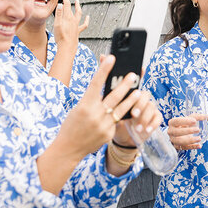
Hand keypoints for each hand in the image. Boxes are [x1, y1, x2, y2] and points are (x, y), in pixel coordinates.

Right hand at [38, 56, 142, 193]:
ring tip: (138, 92)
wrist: (69, 148)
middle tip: (133, 75)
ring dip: (131, 100)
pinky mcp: (109, 134)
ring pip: (121, 109)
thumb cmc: (72, 125)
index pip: (96, 84)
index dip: (104, 70)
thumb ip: (91, 98)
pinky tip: (128, 110)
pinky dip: (121, 115)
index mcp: (84, 106)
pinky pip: (117, 122)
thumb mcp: (78, 108)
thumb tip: (104, 84)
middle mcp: (94, 115)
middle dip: (125, 85)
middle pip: (114, 97)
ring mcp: (103, 126)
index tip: (112, 58)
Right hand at [53, 0, 89, 48]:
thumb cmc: (61, 37)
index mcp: (67, 18)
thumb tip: (60, 4)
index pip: (66, 5)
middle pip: (72, 9)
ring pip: (79, 14)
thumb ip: (58, 14)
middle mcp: (73, 20)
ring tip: (78, 3)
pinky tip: (88, 18)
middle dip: (70, 2)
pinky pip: (84, 25)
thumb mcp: (57, 24)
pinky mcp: (78, 31)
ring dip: (78, 8)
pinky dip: (86, 20)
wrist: (67, 47)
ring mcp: (76, 26)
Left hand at [111, 91, 163, 147]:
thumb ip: (114, 112)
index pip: (135, 91)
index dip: (133, 97)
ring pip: (152, 107)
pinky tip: (147, 130)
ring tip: (137, 129)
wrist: (125, 140)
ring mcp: (149, 109)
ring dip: (145, 118)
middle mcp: (141, 101)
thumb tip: (109, 107)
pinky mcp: (155, 118)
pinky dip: (153, 124)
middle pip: (146, 95)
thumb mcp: (114, 120)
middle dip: (140, 105)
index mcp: (131, 99)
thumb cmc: (118, 126)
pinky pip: (158, 117)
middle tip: (134, 115)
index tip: (128, 108)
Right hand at [167, 112, 207, 150]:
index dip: (185, 121)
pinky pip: (184, 147)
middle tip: (198, 129)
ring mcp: (173, 140)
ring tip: (199, 138)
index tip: (194, 121)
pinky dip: (192, 147)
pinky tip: (199, 145)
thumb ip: (199, 117)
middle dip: (187, 131)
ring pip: (180, 141)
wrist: (178, 133)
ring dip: (190, 140)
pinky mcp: (177, 147)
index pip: (177, 121)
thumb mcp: (189, 119)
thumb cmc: (184, 124)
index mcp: (172, 122)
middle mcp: (171, 131)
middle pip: (177, 132)